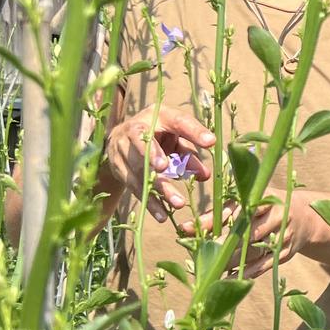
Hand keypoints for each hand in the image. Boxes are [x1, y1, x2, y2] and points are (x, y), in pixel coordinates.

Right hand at [102, 105, 214, 222]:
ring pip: (140, 170)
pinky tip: (163, 215)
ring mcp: (122, 150)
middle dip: (153, 155)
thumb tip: (205, 176)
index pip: (177, 120)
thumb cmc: (157, 134)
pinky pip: (135, 187)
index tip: (210, 142)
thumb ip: (189, 151)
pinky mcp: (119, 169)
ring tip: (179, 203)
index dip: (193, 131)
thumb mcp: (175, 135)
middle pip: (144, 144)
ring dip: (160, 187)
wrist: (120, 140)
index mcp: (157, 115)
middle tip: (165, 167)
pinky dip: (150, 201)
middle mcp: (135, 130)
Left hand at [184, 200, 311, 278]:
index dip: (215, 220)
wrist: (304, 218)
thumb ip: (220, 212)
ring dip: (232, 262)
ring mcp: (284, 237)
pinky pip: (263, 265)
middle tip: (201, 255)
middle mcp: (278, 217)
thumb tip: (187, 228)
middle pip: (246, 233)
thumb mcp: (247, 201)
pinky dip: (245, 273)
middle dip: (223, 245)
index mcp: (266, 199)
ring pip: (254, 251)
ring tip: (211, 270)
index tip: (190, 229)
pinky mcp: (286, 253)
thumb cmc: (266, 207)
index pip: (238, 210)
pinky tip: (228, 279)